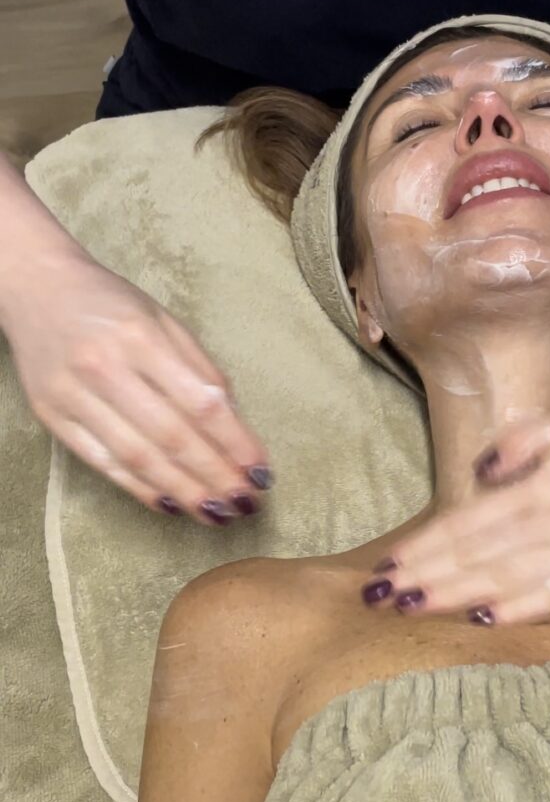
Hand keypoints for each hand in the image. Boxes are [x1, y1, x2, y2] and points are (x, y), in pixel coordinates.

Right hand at [3, 248, 271, 525]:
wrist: (36, 289)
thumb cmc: (110, 304)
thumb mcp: (164, 321)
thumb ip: (200, 370)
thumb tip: (235, 426)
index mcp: (141, 337)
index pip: (199, 403)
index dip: (235, 444)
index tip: (261, 472)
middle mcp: (105, 367)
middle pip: (171, 437)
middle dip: (214, 476)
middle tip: (245, 503)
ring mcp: (74, 395)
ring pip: (137, 457)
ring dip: (183, 491)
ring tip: (216, 512)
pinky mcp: (52, 417)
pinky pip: (103, 463)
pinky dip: (139, 488)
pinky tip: (171, 503)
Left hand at [367, 409, 549, 624]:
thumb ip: (518, 445)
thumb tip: (479, 473)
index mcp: (537, 487)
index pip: (466, 523)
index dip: (422, 547)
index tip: (384, 568)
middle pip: (475, 552)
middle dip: (423, 576)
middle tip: (376, 598)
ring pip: (505, 574)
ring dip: (454, 592)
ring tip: (411, 607)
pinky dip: (519, 606)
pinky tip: (485, 617)